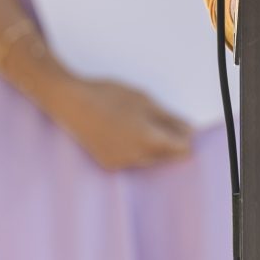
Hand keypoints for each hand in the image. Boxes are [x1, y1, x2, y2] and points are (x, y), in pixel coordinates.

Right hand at [45, 75, 193, 170]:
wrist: (71, 103)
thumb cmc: (109, 96)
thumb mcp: (144, 100)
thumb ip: (169, 118)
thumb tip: (188, 130)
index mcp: (147, 139)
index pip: (179, 149)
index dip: (183, 138)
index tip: (180, 125)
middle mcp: (135, 156)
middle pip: (164, 155)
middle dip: (168, 141)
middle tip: (159, 120)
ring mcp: (120, 162)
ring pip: (148, 158)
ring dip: (152, 145)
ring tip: (137, 122)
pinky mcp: (108, 163)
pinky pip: (131, 159)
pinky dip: (134, 149)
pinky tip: (124, 131)